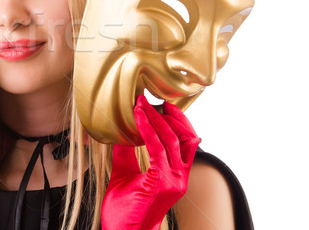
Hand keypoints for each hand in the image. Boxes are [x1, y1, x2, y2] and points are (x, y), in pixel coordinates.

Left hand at [102, 96, 199, 229]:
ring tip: (141, 104)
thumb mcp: (125, 174)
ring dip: (157, 118)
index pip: (186, 141)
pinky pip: (156, 149)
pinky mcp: (161, 183)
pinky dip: (146, 130)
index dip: (175, 120)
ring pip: (172, 139)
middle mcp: (180, 177)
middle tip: (149, 99)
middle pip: (185, 136)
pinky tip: (137, 118)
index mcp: (176, 174)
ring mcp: (173, 180)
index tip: (160, 104)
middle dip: (168, 114)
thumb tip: (122, 131)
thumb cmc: (126, 210)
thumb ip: (127, 153)